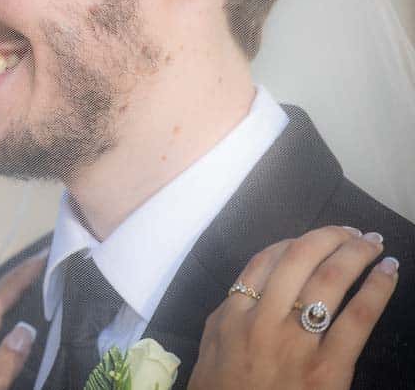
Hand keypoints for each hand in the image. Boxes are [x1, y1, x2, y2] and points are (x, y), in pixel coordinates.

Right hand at [189, 225, 398, 389]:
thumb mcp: (211, 346)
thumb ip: (229, 313)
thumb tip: (251, 287)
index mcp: (233, 314)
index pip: (265, 260)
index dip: (293, 241)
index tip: (313, 238)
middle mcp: (263, 320)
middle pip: (299, 259)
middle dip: (329, 236)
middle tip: (350, 231)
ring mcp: (296, 343)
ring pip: (329, 279)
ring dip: (356, 253)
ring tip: (372, 243)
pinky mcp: (329, 368)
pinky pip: (358, 318)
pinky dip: (377, 289)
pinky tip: (388, 272)